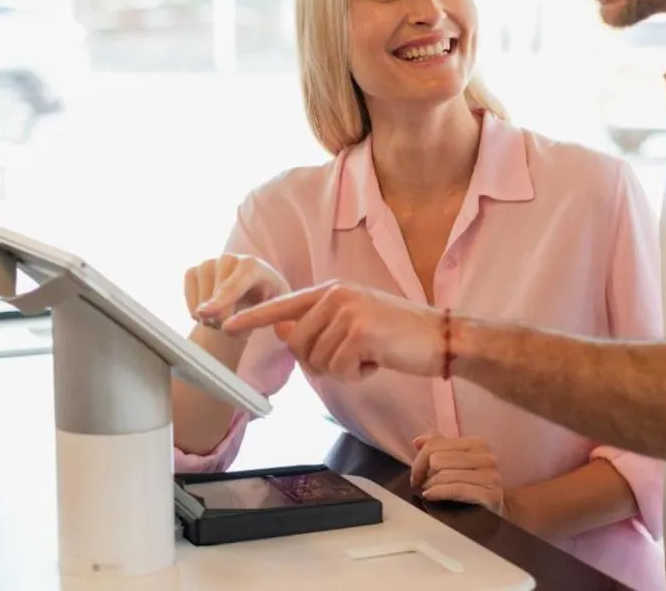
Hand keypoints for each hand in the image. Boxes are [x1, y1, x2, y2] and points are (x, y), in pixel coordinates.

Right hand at [188, 254, 289, 327]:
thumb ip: (279, 319)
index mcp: (254, 266)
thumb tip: (282, 330)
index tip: (208, 313)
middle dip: (219, 317)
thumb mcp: (278, 308)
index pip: (236, 282)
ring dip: (208, 316)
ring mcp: (210, 262)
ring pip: (201, 296)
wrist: (251, 292)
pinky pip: (189, 295)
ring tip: (222, 319)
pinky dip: (194, 310)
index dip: (222, 299)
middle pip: (215, 293)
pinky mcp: (194, 270)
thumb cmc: (267, 300)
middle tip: (227, 327)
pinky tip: (209, 312)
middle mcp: (230, 258)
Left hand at [219, 281, 443, 380]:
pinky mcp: (360, 331)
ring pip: (317, 360)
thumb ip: (320, 326)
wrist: (441, 338)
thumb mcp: (355, 324)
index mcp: (332, 291)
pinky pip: (338, 369)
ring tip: (369, 355)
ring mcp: (348, 310)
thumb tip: (284, 331)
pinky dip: (356, 375)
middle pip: (297, 344)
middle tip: (353, 357)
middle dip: (321, 362)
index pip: (284, 304)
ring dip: (342, 370)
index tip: (224, 323)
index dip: (253, 317)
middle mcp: (336, 295)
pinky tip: (377, 360)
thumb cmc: (398, 336)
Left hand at [410, 433, 506, 516]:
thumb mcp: (456, 461)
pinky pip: (456, 489)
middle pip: (437, 459)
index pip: (436, 443)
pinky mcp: (490, 495)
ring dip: (431, 485)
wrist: (500, 508)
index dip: (420, 459)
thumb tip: (418, 441)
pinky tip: (430, 496)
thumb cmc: (473, 484)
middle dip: (424, 473)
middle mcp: (486, 457)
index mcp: (478, 444)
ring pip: (444, 474)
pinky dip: (438, 493)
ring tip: (428, 491)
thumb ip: (438, 447)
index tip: (416, 473)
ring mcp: (490, 476)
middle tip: (423, 484)